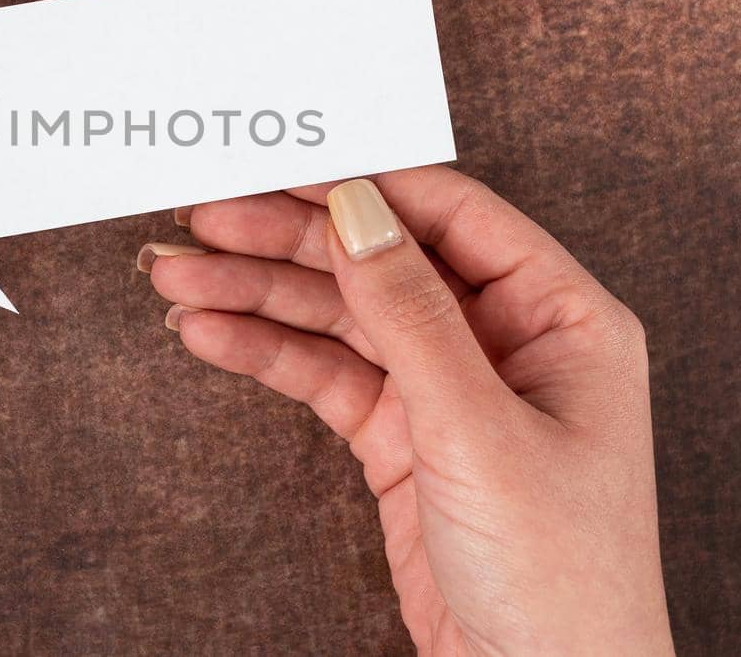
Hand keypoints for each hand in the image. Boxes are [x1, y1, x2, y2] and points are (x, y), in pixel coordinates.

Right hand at [141, 167, 673, 654]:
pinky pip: (326, 376)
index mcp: (563, 319)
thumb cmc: (561, 578)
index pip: (451, 217)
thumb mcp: (480, 431)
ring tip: (177, 276)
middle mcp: (506, 342)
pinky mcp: (403, 439)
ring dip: (258, 294)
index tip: (280, 162)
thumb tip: (362, 208)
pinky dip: (267, 353)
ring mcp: (450, 391)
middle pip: (379, 260)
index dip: (361, 183)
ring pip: (340, 316)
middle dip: (286, 240)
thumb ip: (414, 314)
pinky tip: (210, 333)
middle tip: (204, 217)